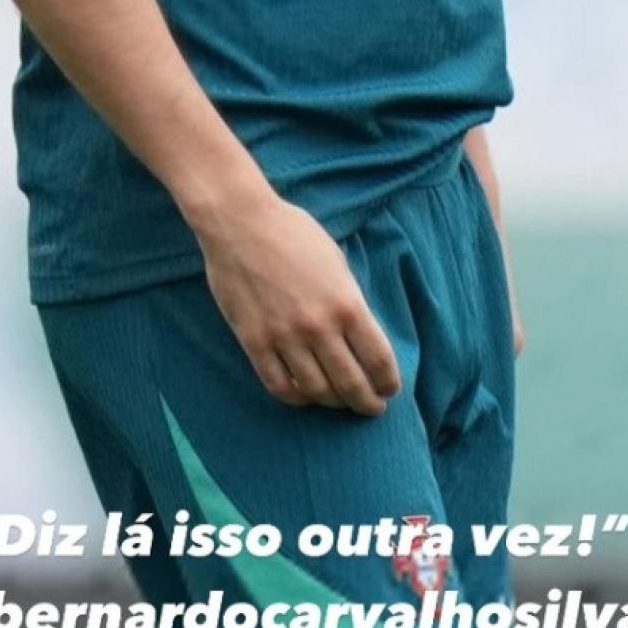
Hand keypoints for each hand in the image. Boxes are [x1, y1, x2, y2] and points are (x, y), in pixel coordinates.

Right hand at [196, 188, 401, 416]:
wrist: (239, 221)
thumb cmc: (292, 233)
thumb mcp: (336, 262)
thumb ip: (349, 301)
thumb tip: (359, 336)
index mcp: (346, 304)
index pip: (379, 361)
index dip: (388, 383)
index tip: (388, 389)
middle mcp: (319, 327)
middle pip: (351, 384)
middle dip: (367, 402)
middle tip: (371, 406)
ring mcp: (284, 337)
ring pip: (316, 391)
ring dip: (333, 402)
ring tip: (338, 401)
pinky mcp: (253, 341)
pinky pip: (278, 385)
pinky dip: (296, 398)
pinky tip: (303, 394)